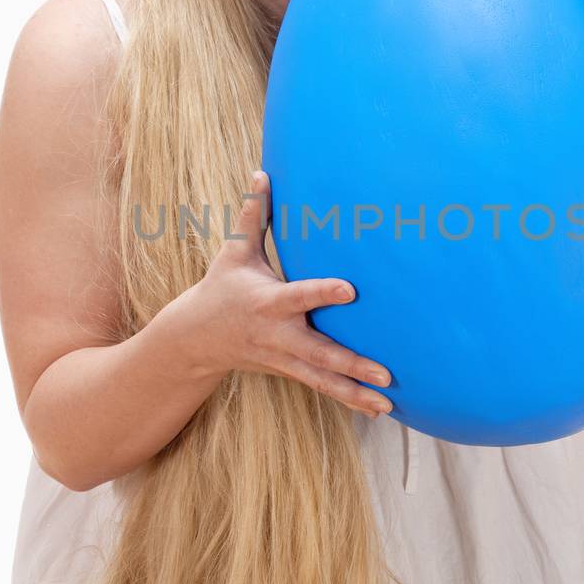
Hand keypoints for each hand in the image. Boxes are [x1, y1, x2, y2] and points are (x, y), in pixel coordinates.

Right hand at [190, 169, 394, 417]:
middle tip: (385, 371)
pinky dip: (350, 400)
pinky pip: (323, 388)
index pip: (300, 296)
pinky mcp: (290, 371)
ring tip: (387, 403)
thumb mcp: (234, 252)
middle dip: (352, 363)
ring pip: (323, 380)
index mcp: (268, 302)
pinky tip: (380, 410)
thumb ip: (252, 215)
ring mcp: (284, 359)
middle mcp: (279, 335)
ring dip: (356, 393)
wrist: (195, 340)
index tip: (351, 290)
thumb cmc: (221, 287)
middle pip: (319, 353)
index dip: (323, 293)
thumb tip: (262, 173)